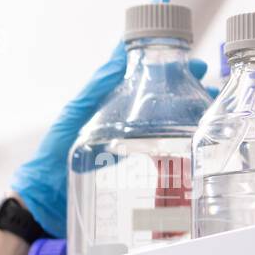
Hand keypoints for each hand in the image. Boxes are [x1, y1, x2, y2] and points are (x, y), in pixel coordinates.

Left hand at [10, 43, 213, 238]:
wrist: (44, 201)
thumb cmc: (51, 155)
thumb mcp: (74, 117)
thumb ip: (96, 88)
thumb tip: (121, 53)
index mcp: (108, 105)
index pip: (142, 77)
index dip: (165, 63)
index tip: (189, 54)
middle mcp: (123, 124)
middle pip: (162, 99)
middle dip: (186, 88)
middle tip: (207, 82)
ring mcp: (130, 147)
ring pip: (167, 125)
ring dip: (190, 115)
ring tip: (210, 108)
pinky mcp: (134, 172)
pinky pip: (162, 155)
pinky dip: (182, 147)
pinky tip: (198, 144)